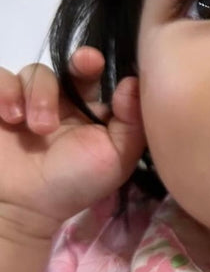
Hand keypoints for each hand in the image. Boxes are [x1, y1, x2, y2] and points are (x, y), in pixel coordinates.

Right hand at [0, 47, 145, 243]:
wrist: (22, 209)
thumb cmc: (73, 184)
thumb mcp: (116, 158)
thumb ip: (132, 122)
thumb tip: (134, 82)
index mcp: (88, 111)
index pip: (94, 76)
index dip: (96, 63)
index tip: (96, 62)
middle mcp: (58, 102)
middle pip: (66, 66)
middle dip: (76, 63)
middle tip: (83, 66)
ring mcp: (25, 102)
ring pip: (34, 72)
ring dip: (39, 94)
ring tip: (37, 127)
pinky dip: (5, 91)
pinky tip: (11, 117)